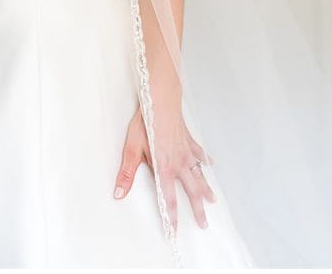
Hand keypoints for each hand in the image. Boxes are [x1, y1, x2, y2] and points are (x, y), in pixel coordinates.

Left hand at [114, 106, 214, 229]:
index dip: (172, 217)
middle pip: (191, 191)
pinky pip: (199, 153)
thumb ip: (126, 173)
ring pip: (199, 175)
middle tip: (204, 224)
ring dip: (205, 189)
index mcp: (164, 168)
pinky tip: (210, 165)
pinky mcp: (189, 140)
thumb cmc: (146, 122)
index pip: (169, 198)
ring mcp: (186, 151)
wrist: (161, 100)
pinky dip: (205, 160)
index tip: (175, 231)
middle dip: (197, 209)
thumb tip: (119, 194)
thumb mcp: (132, 148)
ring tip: (212, 200)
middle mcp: (179, 163)